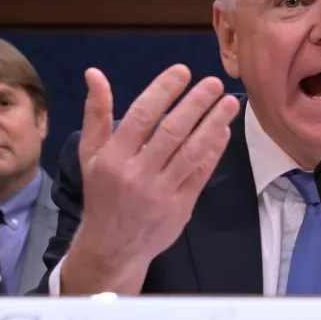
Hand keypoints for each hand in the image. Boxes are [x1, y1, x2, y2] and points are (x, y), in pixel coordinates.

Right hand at [61, 65, 240, 295]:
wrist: (113, 248)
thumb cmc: (102, 194)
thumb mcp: (90, 155)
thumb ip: (96, 114)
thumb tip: (95, 73)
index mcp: (113, 158)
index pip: (141, 116)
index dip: (163, 91)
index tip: (182, 71)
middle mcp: (137, 174)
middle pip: (172, 132)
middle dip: (196, 104)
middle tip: (214, 83)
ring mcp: (161, 193)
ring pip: (192, 152)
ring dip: (213, 125)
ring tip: (230, 103)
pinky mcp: (181, 207)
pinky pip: (201, 173)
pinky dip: (214, 151)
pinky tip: (223, 130)